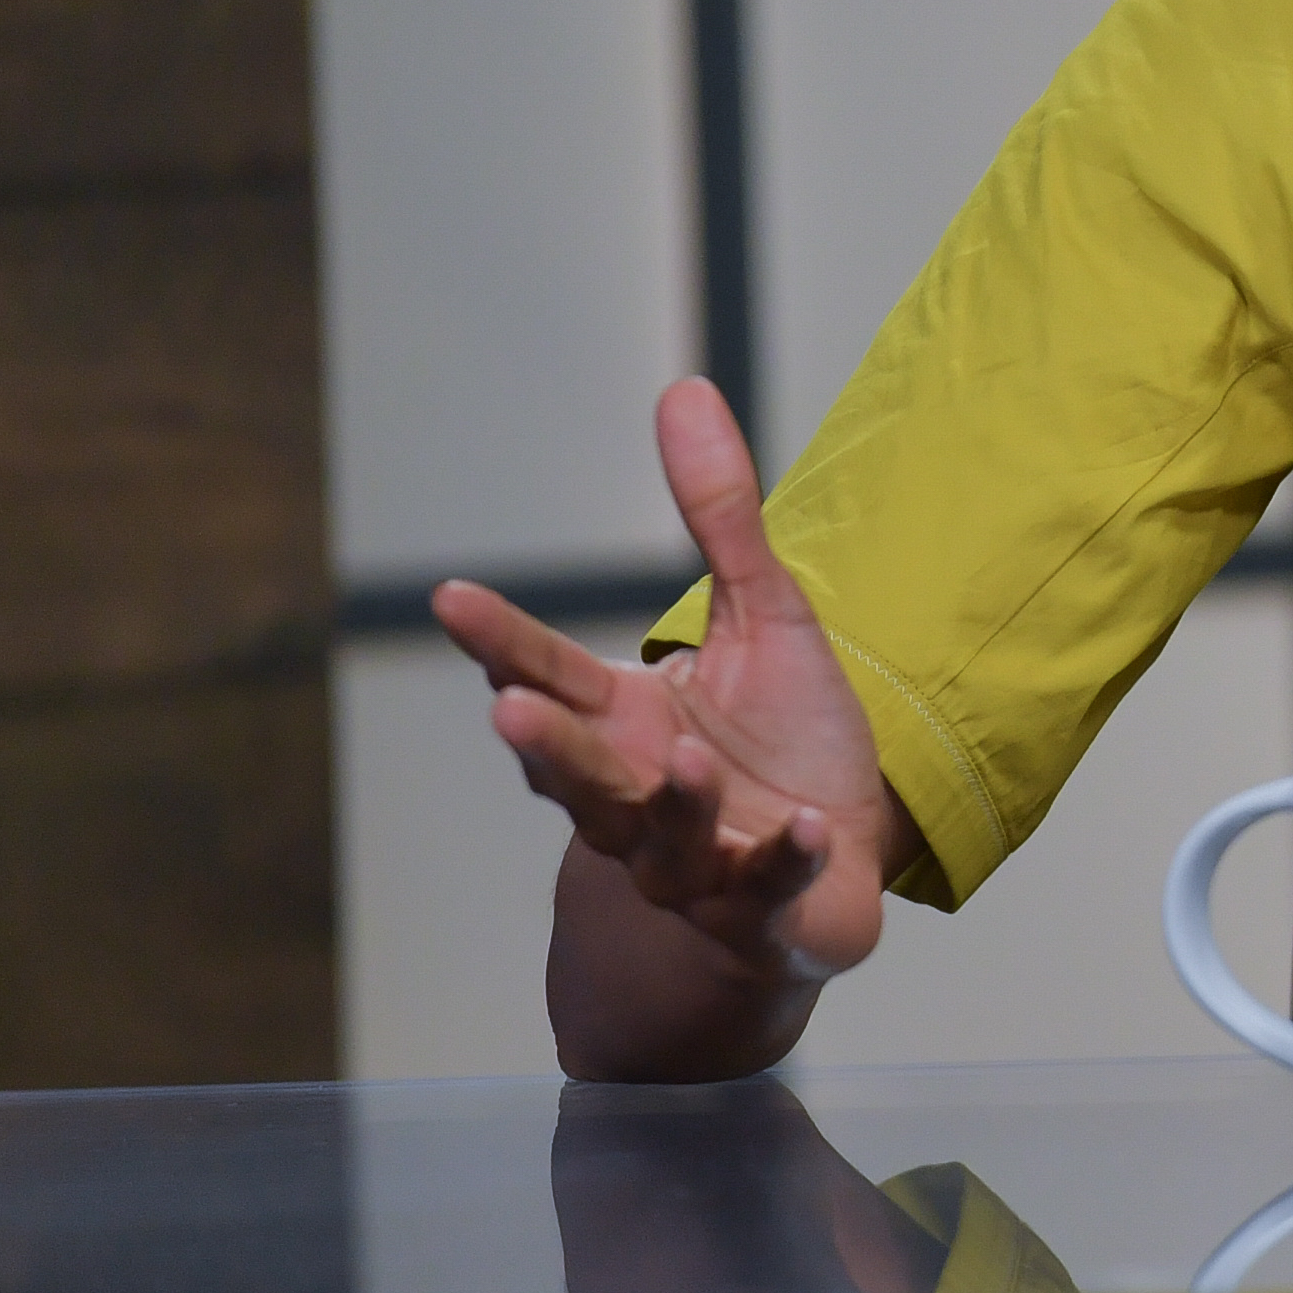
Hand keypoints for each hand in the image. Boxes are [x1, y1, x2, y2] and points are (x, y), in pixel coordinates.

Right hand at [430, 379, 903, 986]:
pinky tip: (804, 826)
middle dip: (548, 745)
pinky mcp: (765, 903)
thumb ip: (719, 515)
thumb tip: (683, 389)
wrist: (843, 849)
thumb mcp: (764, 613)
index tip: (450, 598)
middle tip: (508, 710)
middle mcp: (640, 795)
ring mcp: (696, 860)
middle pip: (580, 772)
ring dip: (671, 803)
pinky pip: (767, 884)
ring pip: (662, 838)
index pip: (548, 678)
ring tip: (686, 762)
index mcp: (625, 724)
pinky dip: (782, 859)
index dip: (500, 641)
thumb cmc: (784, 733)